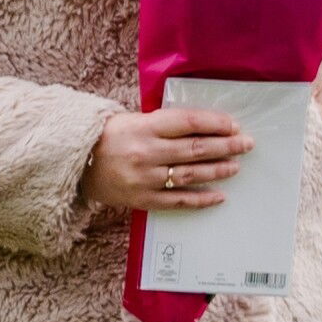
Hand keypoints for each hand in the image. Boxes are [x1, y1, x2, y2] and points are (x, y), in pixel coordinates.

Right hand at [86, 106, 255, 212]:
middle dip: (226, 146)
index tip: (234, 125)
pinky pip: (177, 201)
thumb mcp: (134, 120)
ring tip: (236, 166)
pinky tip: (219, 196)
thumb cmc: (110, 137)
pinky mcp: (142, 199)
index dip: (214, 123)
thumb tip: (206, 126)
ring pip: (190, 174)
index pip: (188, 122)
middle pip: (195, 149)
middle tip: (246, 144)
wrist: (75, 163)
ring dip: (218, 170)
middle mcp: (146, 152)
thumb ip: (166, 124)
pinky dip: (201, 199)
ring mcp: (144, 178)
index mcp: (144, 127)